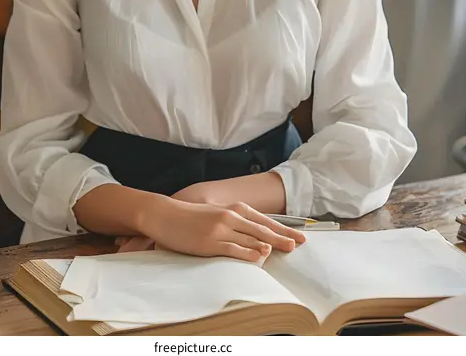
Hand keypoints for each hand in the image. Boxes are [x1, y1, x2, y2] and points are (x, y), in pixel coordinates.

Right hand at [133, 198, 304, 262]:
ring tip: (287, 249)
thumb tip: (257, 238)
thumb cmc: (191, 217)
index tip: (299, 236)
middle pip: (262, 228)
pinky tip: (259, 256)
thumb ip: (236, 223)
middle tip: (299, 244)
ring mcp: (220, 229)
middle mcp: (230, 216)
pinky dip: (248, 252)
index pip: (264, 220)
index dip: (283, 229)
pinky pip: (233, 248)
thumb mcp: (217, 214)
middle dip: (282, 236)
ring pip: (250, 237)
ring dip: (270, 244)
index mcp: (233, 209)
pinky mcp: (210, 242)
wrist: (166, 215)